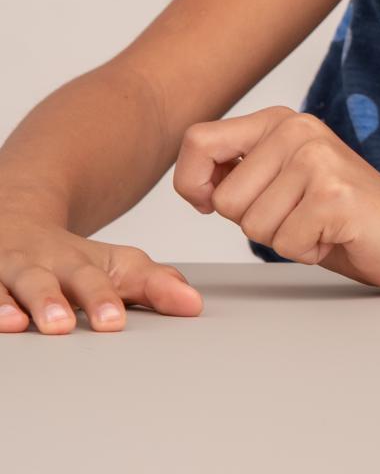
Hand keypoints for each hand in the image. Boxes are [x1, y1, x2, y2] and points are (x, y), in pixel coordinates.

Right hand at [0, 213, 201, 334]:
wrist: (16, 220)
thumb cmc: (69, 258)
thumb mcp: (115, 266)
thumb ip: (154, 284)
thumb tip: (194, 304)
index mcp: (77, 262)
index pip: (93, 280)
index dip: (103, 300)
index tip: (114, 322)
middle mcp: (39, 263)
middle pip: (46, 281)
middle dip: (53, 301)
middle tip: (63, 324)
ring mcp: (5, 271)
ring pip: (4, 285)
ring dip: (8, 303)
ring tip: (18, 322)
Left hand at [174, 107, 379, 292]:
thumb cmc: (342, 217)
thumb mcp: (280, 184)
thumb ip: (238, 174)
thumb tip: (192, 182)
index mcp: (280, 121)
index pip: (197, 142)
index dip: (193, 184)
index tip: (217, 203)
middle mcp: (299, 129)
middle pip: (224, 200)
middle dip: (256, 224)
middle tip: (303, 216)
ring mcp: (319, 159)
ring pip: (252, 225)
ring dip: (285, 239)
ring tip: (322, 224)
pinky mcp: (336, 194)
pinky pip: (285, 243)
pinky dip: (308, 251)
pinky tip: (337, 234)